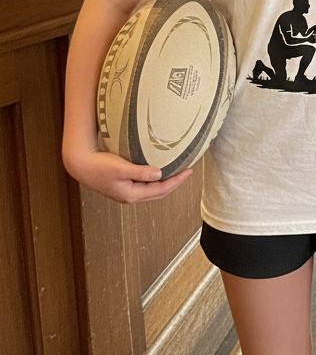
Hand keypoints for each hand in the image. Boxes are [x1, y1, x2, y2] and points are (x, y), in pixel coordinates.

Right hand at [64, 148, 192, 204]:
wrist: (81, 165)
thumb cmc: (99, 166)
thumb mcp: (121, 168)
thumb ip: (141, 172)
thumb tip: (159, 173)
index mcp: (131, 194)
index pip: (161, 190)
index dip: (177, 180)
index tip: (189, 170)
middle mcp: (130, 196)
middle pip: (158, 192)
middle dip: (174, 183)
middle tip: (186, 171)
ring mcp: (126, 191)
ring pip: (151, 190)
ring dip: (164, 182)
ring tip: (176, 171)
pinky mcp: (122, 185)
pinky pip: (144, 184)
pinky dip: (154, 179)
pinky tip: (157, 170)